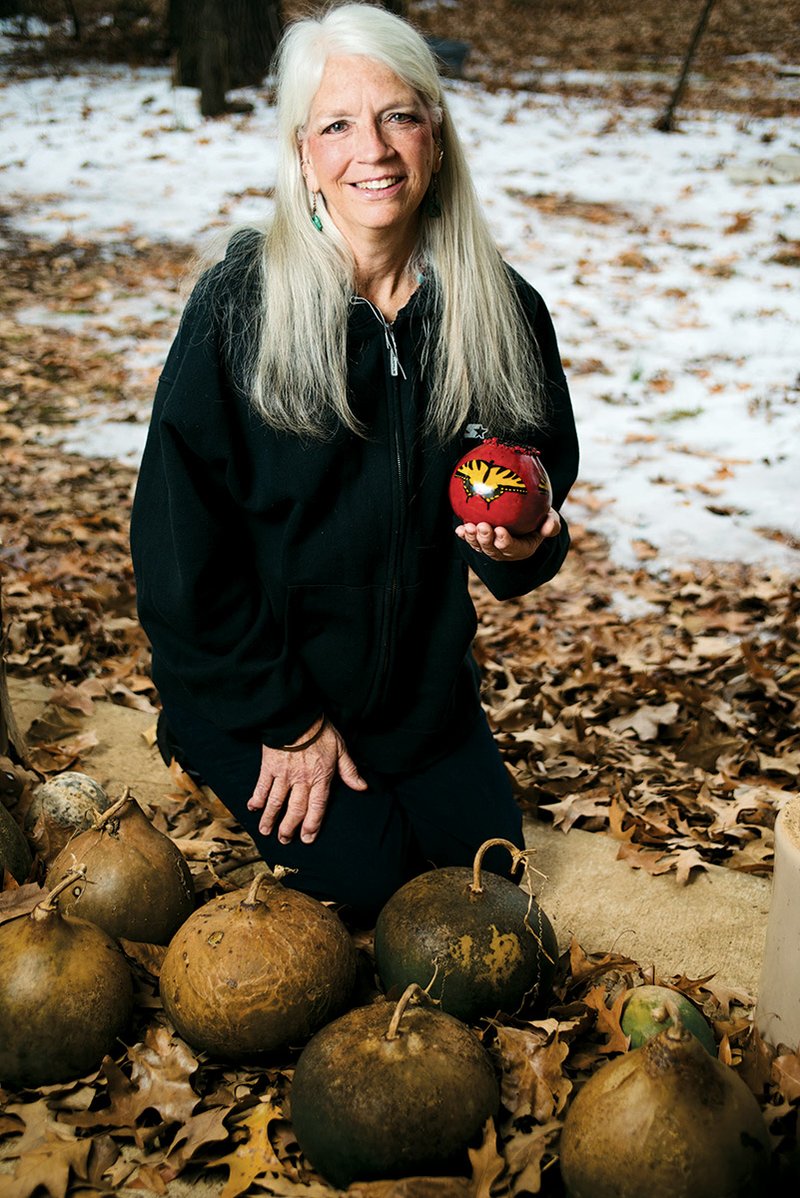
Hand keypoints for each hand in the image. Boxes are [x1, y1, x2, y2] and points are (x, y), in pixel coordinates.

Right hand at [246, 718, 366, 845]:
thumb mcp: (341, 749)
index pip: (317, 807)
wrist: (296, 716)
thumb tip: (363, 788)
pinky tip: (252, 808)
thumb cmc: (321, 731)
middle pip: (295, 809)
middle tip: (284, 840)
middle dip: (289, 828)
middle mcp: (301, 780)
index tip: (307, 838)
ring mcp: (283, 775)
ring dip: (270, 819)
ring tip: (266, 831)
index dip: (312, 825)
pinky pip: (261, 786)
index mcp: (320, 777)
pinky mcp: (268, 766)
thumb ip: (350, 771)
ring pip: (276, 802)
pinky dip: (256, 798)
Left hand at [455, 507, 560, 560]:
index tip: (500, 531)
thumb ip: (552, 524)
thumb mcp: (550, 518)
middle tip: (482, 526)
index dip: (505, 542)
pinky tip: (459, 528)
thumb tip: (549, 528)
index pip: (513, 549)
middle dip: (486, 540)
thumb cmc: (539, 516)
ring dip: (473, 538)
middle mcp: (505, 552)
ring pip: (480, 546)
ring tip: (468, 527)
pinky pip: (472, 539)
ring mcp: (492, 547)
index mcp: (522, 548)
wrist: (526, 516)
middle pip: (493, 550)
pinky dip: (464, 535)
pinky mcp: (481, 540)